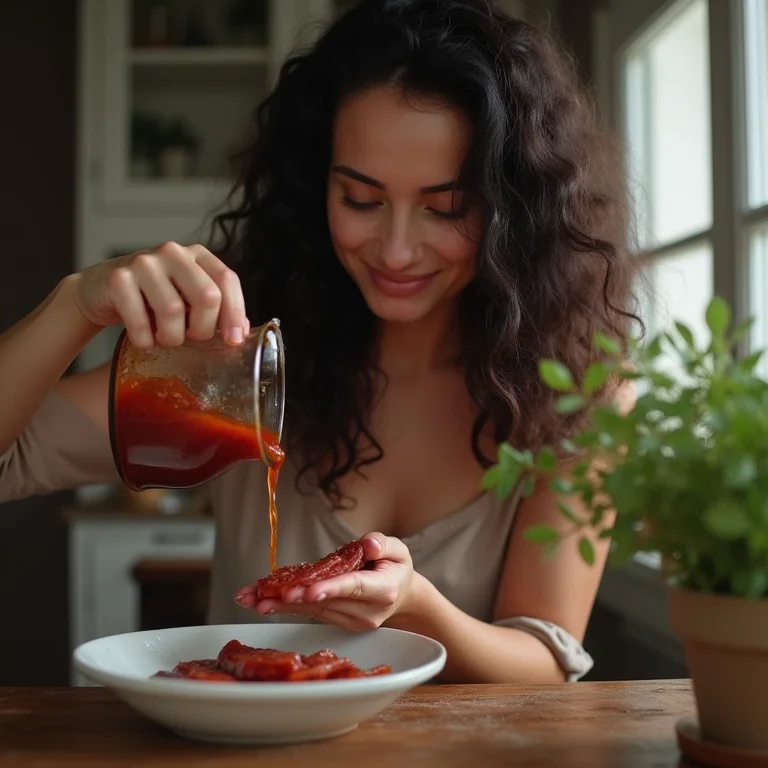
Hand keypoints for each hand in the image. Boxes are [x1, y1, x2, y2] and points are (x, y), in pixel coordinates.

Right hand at [71, 241, 247, 348]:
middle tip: (190, 338)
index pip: (227, 280)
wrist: (101, 290)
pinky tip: (144, 339)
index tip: (233, 339)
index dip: (234, 313)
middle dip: (202, 328)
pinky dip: (144, 340)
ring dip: (171, 338)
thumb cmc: (152, 297)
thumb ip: (216, 311)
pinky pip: (140, 322)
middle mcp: (173, 253)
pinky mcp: (118, 278)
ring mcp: (144, 262)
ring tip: (164, 338)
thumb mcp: (188, 299)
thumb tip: (240, 332)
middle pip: (207, 296)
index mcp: (197, 255)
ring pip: (173, 311)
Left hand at [251, 533, 415, 631]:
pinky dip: (286, 606)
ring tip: (251, 599)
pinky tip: (262, 600)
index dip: (330, 589)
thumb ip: (383, 543)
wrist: (401, 595)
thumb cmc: (396, 568)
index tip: (309, 592)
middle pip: (324, 602)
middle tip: (262, 596)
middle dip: (291, 597)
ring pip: (311, 611)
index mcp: (382, 590)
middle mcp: (366, 612)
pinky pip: (310, 613)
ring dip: (280, 604)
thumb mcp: (399, 550)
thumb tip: (368, 543)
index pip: (353, 587)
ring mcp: (351, 621)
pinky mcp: (339, 623)